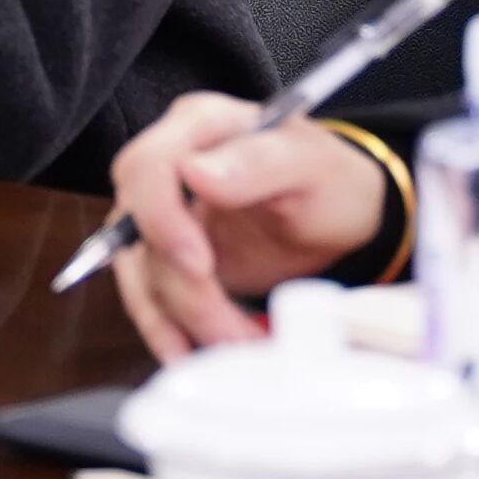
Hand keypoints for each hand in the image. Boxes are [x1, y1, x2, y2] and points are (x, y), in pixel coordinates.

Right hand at [105, 88, 390, 362]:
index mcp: (200, 126)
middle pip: (136, 229)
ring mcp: (164, 215)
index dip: (161, 220)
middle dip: (180, 287)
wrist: (342, 220)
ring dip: (181, 318)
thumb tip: (196, 172)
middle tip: (229, 327)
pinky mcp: (167, 259)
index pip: (149, 167)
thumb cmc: (330, 181)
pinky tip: (189, 352)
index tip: (198, 265)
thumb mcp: (312, 166)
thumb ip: (259, 161)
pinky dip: (167, 330)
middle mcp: (169, 167)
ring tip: (235, 345)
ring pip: (141, 273)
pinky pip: (150, 296)